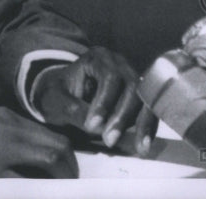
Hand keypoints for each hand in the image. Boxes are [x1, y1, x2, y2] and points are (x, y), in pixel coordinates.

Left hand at [32, 46, 157, 156]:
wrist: (63, 92)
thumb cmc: (57, 93)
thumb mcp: (56, 99)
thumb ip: (72, 109)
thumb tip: (97, 127)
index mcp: (97, 57)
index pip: (108, 77)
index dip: (104, 102)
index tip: (92, 125)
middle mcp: (119, 63)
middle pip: (131, 87)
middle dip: (122, 116)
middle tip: (109, 140)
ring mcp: (132, 76)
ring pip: (145, 98)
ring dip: (142, 124)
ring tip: (138, 148)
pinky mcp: (139, 92)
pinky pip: (149, 108)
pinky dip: (148, 127)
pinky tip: (144, 146)